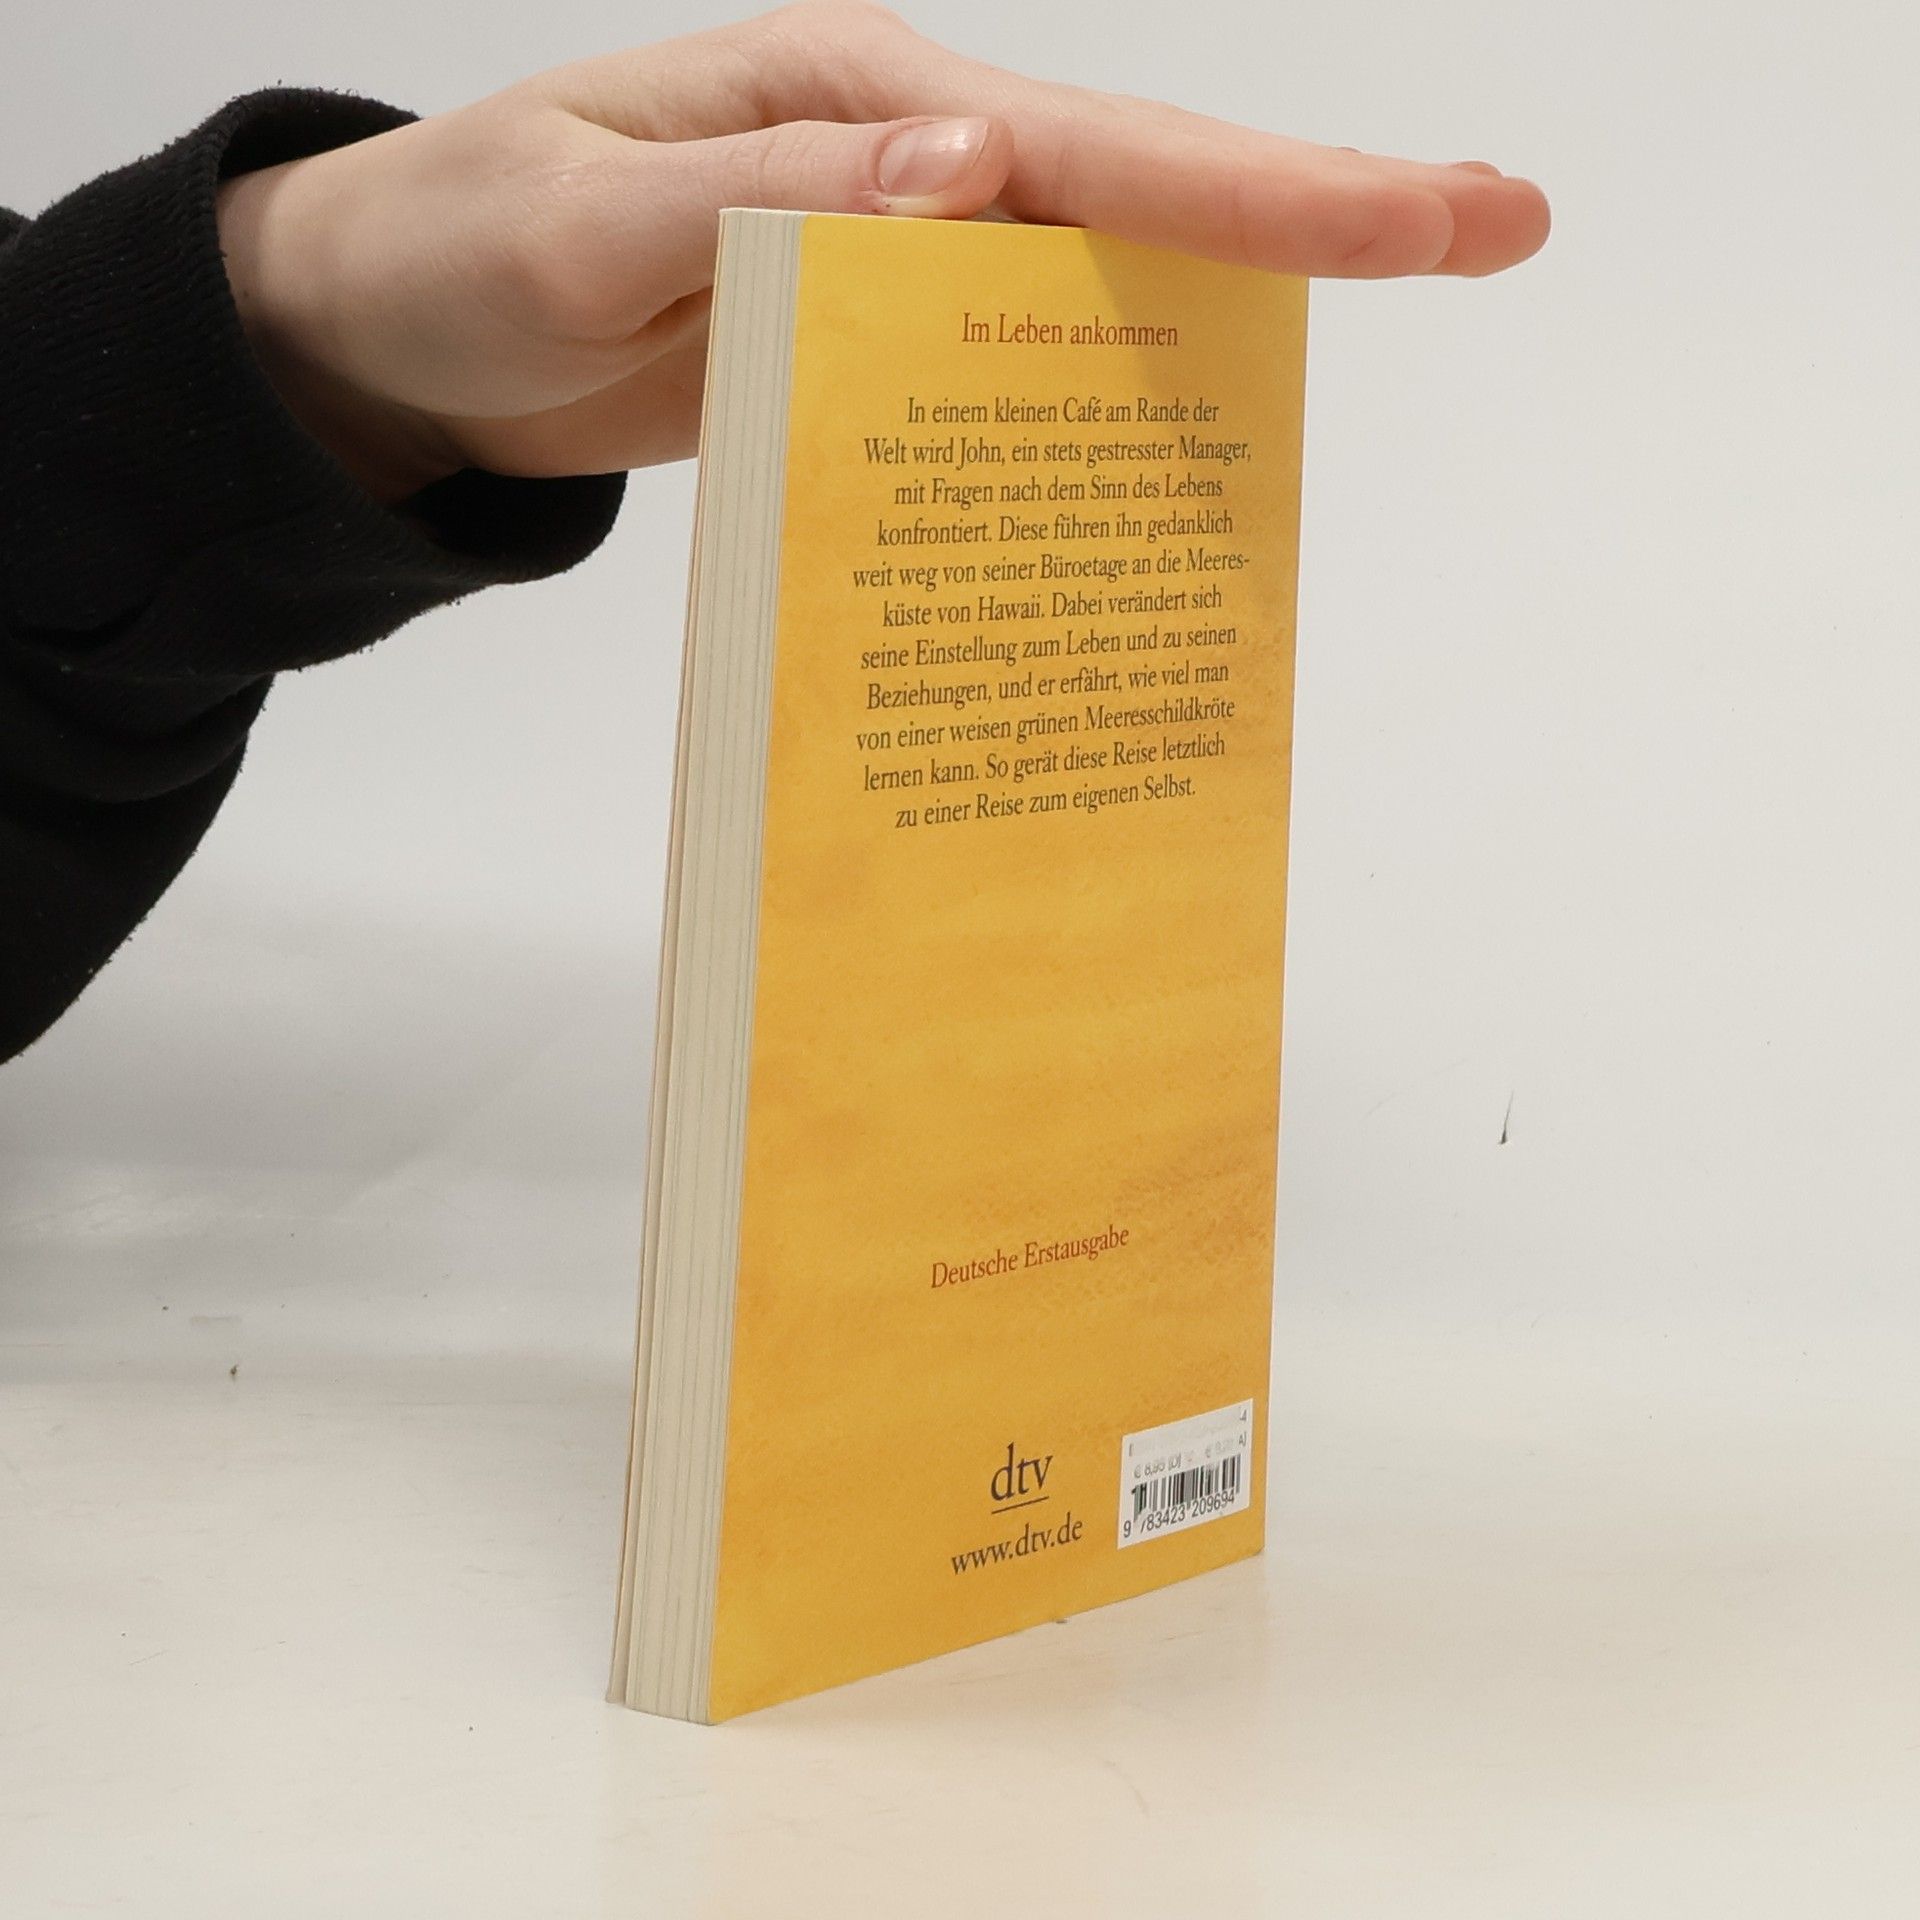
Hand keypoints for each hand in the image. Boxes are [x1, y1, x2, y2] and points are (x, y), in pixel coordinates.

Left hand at [216, 0, 1550, 501]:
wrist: (403, 340)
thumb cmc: (463, 252)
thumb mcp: (588, 219)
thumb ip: (773, 196)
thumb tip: (967, 167)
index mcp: (857, 101)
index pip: (1090, 152)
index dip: (1262, 188)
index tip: (1426, 214)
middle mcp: (902, 165)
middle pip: (1142, 194)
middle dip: (1318, 208)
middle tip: (1498, 221)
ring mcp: (896, 257)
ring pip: (1097, 282)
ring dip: (1240, 302)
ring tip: (1398, 296)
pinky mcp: (871, 347)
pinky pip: (1013, 371)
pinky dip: (1104, 400)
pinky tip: (1178, 444)